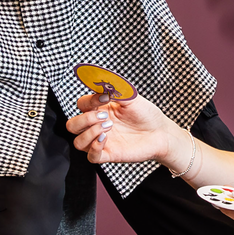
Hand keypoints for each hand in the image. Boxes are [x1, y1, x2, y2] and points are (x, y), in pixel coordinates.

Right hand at [65, 93, 184, 169]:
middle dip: (84, 120)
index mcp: (100, 109)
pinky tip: (105, 138)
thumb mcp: (131, 96)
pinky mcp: (109, 154)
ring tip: (108, 127)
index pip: (81, 105)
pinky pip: (91, 157)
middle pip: (72, 125)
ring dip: (89, 133)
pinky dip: (94, 148)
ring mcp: (102, 141)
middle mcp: (98, 125)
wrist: (161, 132)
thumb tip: (99, 77)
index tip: (105, 97)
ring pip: (77, 142)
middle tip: (104, 116)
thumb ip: (114, 88)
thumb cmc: (146, 114)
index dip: (88, 101)